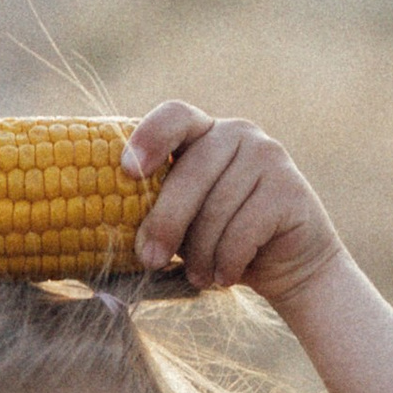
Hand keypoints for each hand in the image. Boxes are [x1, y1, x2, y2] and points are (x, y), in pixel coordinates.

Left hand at [123, 104, 344, 316]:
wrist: (288, 264)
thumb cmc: (220, 240)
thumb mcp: (183, 220)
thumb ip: (155, 206)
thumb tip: (102, 218)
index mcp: (203, 131)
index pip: (174, 116)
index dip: (149, 138)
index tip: (128, 171)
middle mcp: (237, 133)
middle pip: (191, 172)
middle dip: (166, 221)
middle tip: (150, 259)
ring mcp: (268, 156)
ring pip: (217, 208)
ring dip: (201, 253)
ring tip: (200, 275)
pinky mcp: (290, 189)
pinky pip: (244, 230)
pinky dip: (227, 262)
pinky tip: (225, 276)